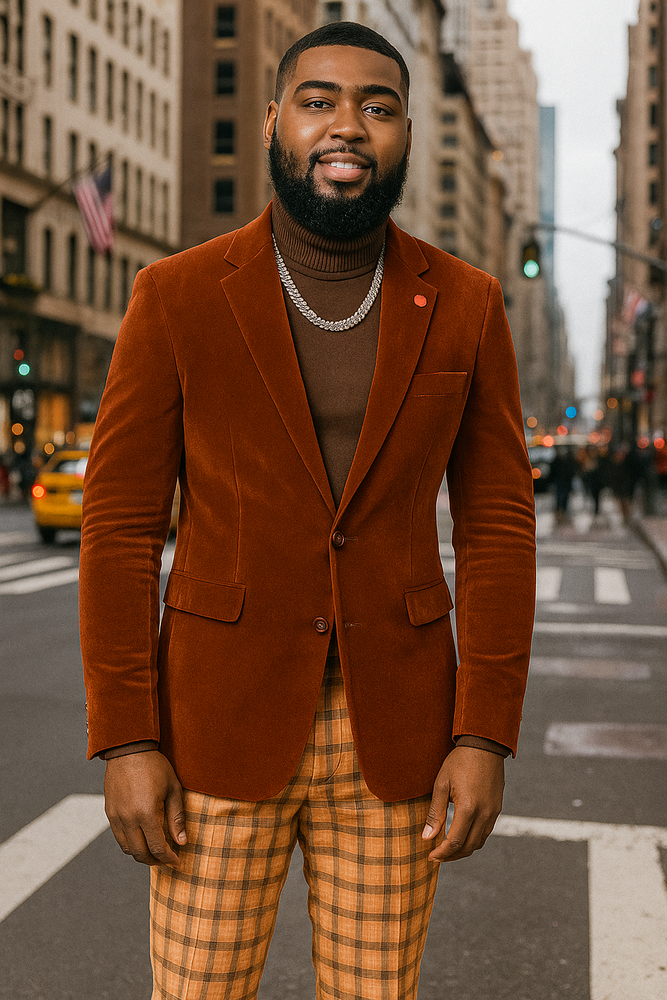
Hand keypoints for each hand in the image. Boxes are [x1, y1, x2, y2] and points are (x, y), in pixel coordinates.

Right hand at [104, 751, 186, 866]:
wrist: (129, 749)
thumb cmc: (155, 766)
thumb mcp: (172, 788)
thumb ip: (177, 817)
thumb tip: (182, 841)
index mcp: (146, 812)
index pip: (157, 847)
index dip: (168, 858)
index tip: (177, 860)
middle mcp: (128, 818)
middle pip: (140, 853)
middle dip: (155, 861)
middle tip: (166, 860)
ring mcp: (116, 816)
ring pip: (127, 848)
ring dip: (141, 854)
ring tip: (154, 852)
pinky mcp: (109, 812)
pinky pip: (118, 836)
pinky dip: (130, 844)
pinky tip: (141, 839)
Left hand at [421, 746, 503, 861]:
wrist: (484, 746)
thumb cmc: (459, 762)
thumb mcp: (441, 784)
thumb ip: (435, 813)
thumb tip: (426, 837)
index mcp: (469, 808)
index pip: (455, 841)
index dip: (442, 853)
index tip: (430, 856)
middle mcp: (484, 814)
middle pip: (468, 846)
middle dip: (452, 856)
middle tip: (437, 857)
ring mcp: (493, 812)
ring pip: (479, 842)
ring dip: (463, 850)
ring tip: (448, 849)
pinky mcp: (497, 808)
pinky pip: (486, 832)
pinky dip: (473, 839)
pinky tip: (462, 836)